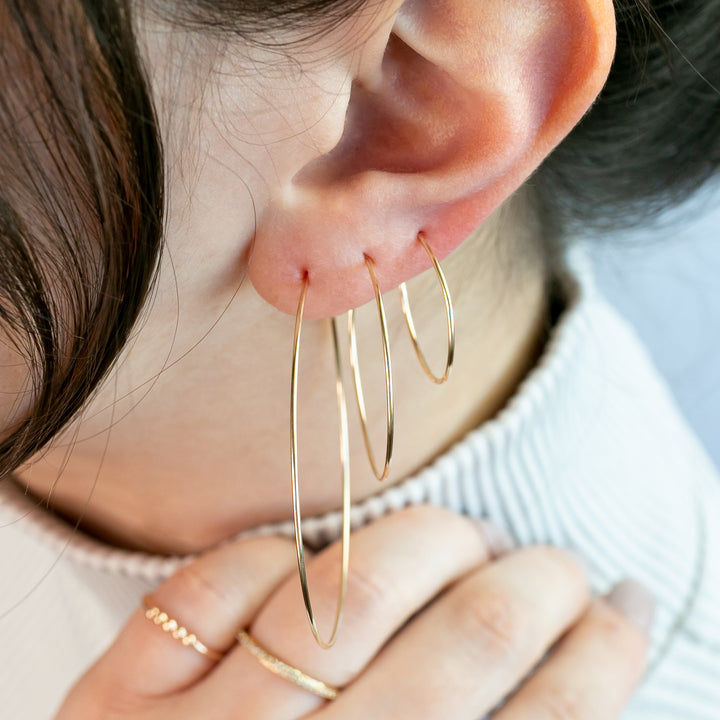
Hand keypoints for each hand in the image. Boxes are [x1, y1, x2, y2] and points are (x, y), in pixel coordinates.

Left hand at [56, 506, 651, 718]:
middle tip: (558, 564)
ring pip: (348, 591)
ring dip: (432, 541)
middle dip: (539, 585)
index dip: (603, 657)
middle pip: (465, 644)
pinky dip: (278, 558)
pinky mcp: (122, 692)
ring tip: (468, 537)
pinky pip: (217, 586)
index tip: (626, 606)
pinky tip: (319, 558)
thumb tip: (561, 671)